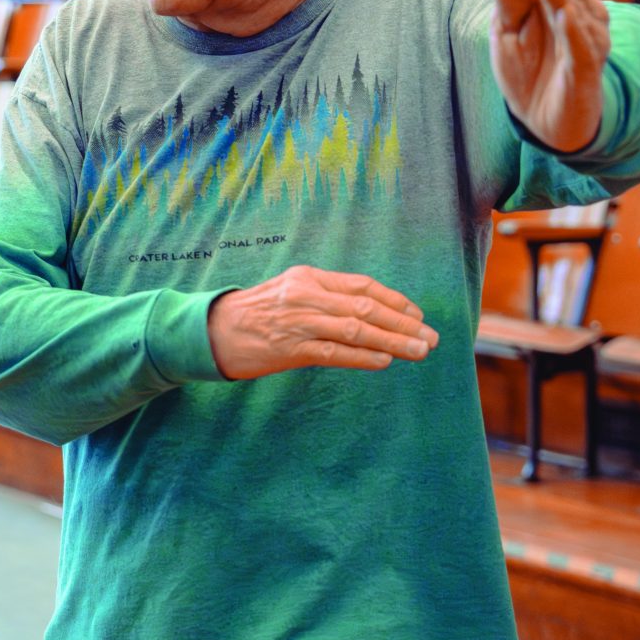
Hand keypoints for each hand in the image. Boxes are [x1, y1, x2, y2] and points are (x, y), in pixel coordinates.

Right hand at [206, 265, 437, 379]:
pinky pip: (335, 353)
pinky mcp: (290, 348)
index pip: (362, 286)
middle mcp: (306, 296)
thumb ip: (323, 297)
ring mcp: (298, 322)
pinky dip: (363, 357)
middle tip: (431, 338)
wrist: (209, 331)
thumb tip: (367, 312)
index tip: (418, 316)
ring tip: (419, 352)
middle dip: (404, 324)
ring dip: (393, 342)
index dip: (396, 301)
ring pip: (357, 329)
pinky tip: (385, 361)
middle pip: (366, 308)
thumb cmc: (253, 314)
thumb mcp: (289, 292)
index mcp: (309, 278)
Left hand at [491, 0, 609, 151]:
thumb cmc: (528, 68)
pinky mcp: (586, 73)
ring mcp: (586, 45)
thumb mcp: (508, 30)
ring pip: (577, 17)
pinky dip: (574, 33)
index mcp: (560, 4)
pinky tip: (565, 16)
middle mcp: (581, 19)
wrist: (542, 120)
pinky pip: (583, 50)